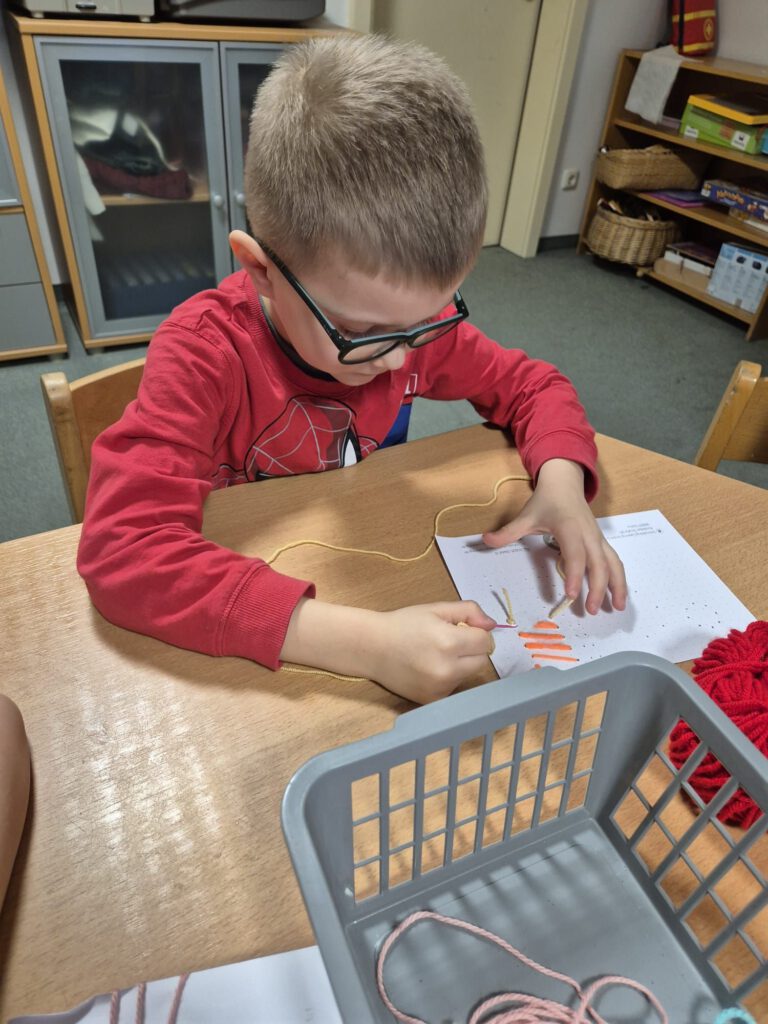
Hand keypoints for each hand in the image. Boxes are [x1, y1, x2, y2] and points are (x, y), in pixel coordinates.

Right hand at [281, 598, 495, 703]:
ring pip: (469, 675)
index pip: (486, 642)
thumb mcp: (436, 609)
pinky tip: (429, 669)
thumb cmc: (403, 624)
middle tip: (451, 641)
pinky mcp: (433, 699)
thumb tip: (492, 625)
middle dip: (472, 650)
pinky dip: (449, 678)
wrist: (372, 648)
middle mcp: (447, 669)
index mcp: (449, 642)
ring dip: (462, 665)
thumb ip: (468, 612)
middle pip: (482, 661)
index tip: (464, 629)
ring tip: (436, 655)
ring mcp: (440, 688)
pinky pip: (455, 687)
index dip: (478, 633)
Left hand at [482, 459, 626, 614]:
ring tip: (617, 608)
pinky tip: (617, 597)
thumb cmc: (546, 501)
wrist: (565, 483)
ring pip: (613, 563)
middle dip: (598, 587)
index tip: (570, 595)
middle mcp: (588, 534)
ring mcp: (598, 538)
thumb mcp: (526, 516)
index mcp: (569, 527)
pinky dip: (618, 579)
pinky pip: (614, 561)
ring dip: (617, 585)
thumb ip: (507, 532)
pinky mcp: (602, 542)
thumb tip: (485, 540)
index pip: (575, 555)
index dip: (574, 575)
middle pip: (599, 563)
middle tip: (591, 611)